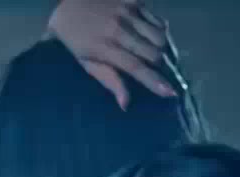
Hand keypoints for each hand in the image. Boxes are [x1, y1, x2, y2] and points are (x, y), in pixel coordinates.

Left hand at [48, 0, 178, 108]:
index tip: (171, 93)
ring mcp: (129, 13)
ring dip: (161, 48)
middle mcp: (120, 29)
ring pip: (161, 35)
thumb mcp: (86, 62)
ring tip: (153, 53)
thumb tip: (125, 104)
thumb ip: (108, 80)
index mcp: (105, 48)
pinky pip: (158, 19)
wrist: (68, 4)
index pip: (136, 67)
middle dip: (158, 65)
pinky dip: (159, 30)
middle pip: (154, 52)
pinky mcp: (135, 1)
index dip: (154, 81)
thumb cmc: (75, 39)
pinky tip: (150, 35)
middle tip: (153, 69)